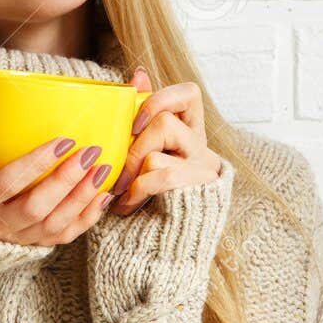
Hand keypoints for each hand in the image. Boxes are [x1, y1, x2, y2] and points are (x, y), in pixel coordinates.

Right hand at [0, 129, 115, 245]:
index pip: (6, 184)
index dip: (36, 163)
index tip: (63, 140)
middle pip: (36, 208)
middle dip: (67, 180)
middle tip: (91, 153)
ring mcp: (9, 240)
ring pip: (52, 226)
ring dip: (82, 199)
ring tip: (104, 170)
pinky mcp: (24, 245)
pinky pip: (59, 238)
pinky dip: (85, 220)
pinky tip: (103, 197)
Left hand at [107, 67, 222, 214]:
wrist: (160, 248)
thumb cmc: (146, 199)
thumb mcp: (140, 156)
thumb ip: (140, 120)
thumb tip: (139, 74)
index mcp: (190, 133)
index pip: (189, 93)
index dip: (160, 98)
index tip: (133, 121)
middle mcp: (203, 148)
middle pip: (165, 123)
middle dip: (133, 146)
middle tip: (117, 173)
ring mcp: (204, 169)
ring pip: (159, 150)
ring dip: (132, 173)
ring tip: (121, 194)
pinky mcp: (200, 190)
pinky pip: (161, 176)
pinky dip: (137, 191)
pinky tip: (127, 207)